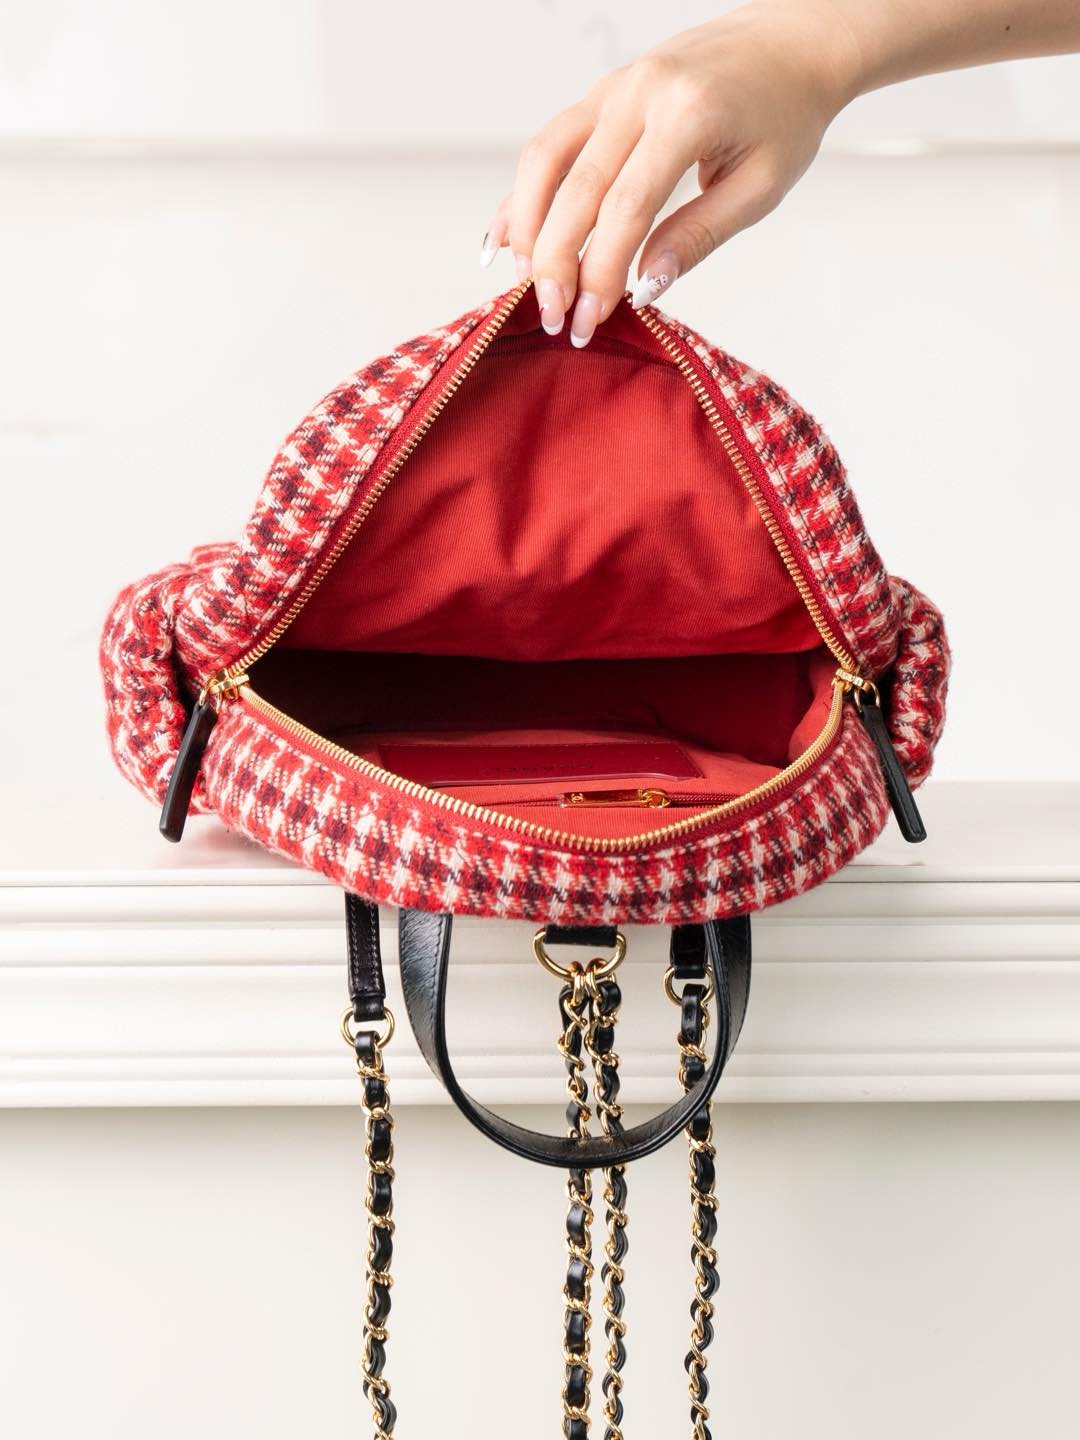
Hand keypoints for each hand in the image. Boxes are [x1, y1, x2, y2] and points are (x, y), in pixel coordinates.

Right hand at [479, 2, 858, 345]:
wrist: (791, 41)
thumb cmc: (784, 114)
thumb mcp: (760, 186)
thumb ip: (699, 235)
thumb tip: (646, 287)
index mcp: (687, 114)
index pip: (626, 208)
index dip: (600, 271)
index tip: (589, 320)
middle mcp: (641, 91)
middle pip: (576, 188)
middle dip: (556, 262)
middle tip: (552, 317)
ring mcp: (616, 86)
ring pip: (546, 158)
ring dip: (527, 225)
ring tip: (526, 281)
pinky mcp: (604, 92)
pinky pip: (551, 143)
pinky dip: (525, 191)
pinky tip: (508, 233)